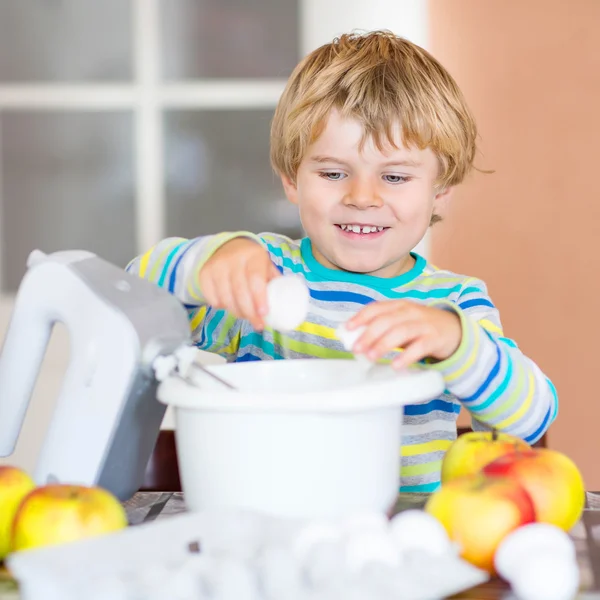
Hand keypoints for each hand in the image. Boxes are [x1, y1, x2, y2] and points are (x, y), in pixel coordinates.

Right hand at [199, 238, 279, 329]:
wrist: (227, 247)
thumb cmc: (252, 262)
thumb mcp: (266, 266)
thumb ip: (274, 284)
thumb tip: (283, 306)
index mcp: (254, 255)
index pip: (256, 279)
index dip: (259, 298)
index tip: (264, 314)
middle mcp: (233, 258)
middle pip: (240, 291)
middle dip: (249, 313)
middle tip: (258, 324)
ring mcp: (216, 265)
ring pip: (225, 298)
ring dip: (236, 312)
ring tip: (245, 315)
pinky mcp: (204, 273)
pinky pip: (212, 298)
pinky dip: (221, 306)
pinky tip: (229, 304)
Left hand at [346, 300, 461, 368]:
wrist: (455, 330)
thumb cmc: (421, 327)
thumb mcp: (402, 321)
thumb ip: (382, 327)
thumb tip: (355, 339)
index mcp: (399, 306)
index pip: (376, 308)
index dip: (360, 317)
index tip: (347, 329)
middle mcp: (410, 312)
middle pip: (386, 321)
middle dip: (368, 335)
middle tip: (356, 349)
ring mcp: (423, 324)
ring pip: (400, 332)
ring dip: (383, 344)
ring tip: (370, 357)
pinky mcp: (435, 339)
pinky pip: (419, 347)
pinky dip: (406, 356)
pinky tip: (395, 365)